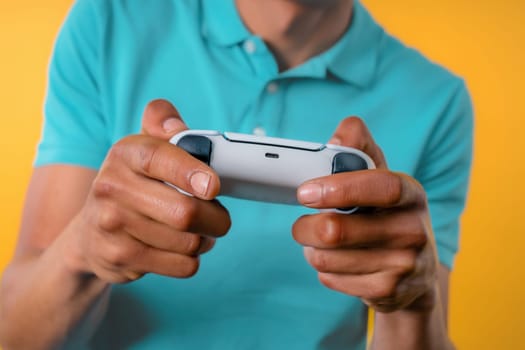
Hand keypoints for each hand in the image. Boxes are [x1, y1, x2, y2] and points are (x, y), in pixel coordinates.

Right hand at [68, 100, 230, 282]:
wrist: (91, 234)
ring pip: (188, 242)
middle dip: (216, 218)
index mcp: (124, 154)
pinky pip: (182, 265)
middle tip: (219, 215)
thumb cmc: (132, 184)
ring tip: (198, 230)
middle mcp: (112, 187)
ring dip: (206, 239)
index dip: (191, 173)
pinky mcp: (120, 258)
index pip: (160, 158)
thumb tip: (177, 126)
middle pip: (185, 212)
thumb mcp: (143, 146)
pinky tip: (182, 248)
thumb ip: (162, 121)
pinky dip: (192, 259)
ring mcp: (112, 226)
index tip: (213, 186)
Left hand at [293, 117, 437, 312]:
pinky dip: (323, 270)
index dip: (341, 188)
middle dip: (306, 227)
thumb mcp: (379, 178)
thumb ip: (359, 149)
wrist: (415, 274)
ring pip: (328, 257)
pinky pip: (332, 279)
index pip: (382, 186)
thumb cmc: (386, 215)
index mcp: (411, 193)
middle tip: (302, 223)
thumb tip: (343, 133)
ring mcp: (405, 264)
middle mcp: (415, 229)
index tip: (305, 192)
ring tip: (324, 244)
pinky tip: (339, 264)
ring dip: (313, 249)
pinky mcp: (389, 291)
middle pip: (338, 231)